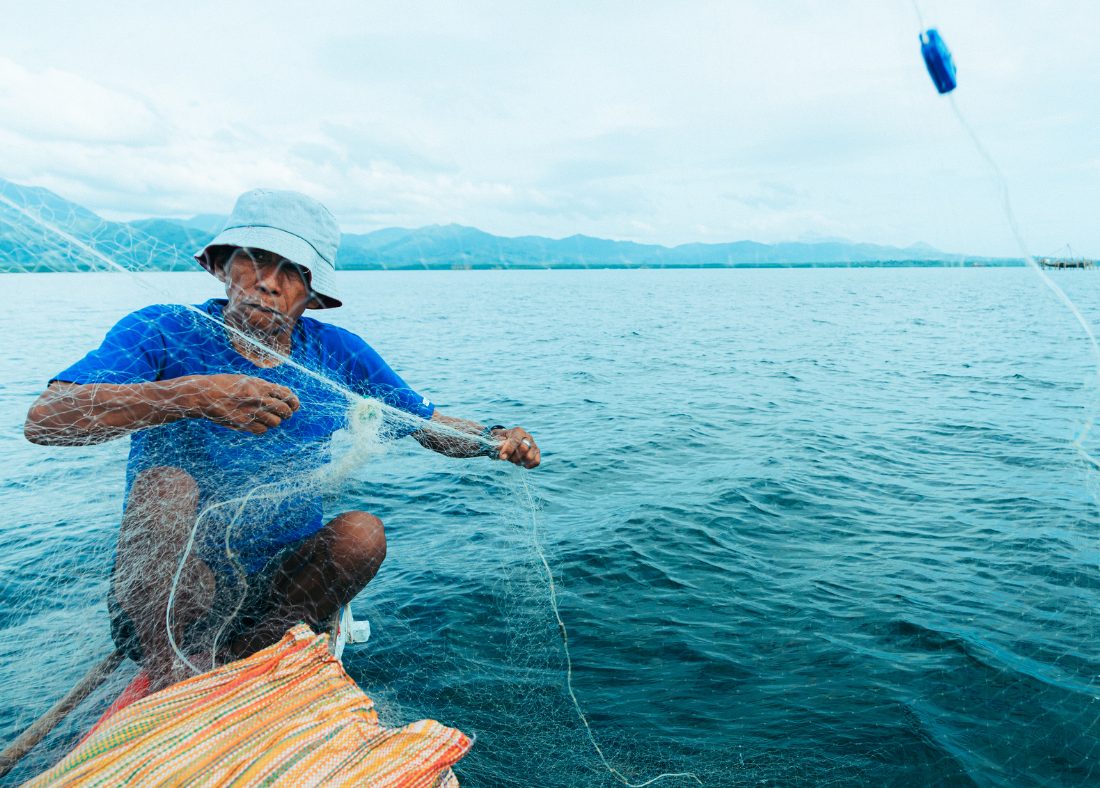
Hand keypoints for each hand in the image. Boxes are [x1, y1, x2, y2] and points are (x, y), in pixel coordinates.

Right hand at [184, 374, 299, 434]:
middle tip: (284, 414)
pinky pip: (262, 430)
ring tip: (267, 418)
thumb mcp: (247, 380)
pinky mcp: (243, 424)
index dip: (293, 401)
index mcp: (260, 385)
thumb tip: (284, 394)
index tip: (294, 406)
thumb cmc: (225, 385)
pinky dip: (262, 428)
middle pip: (284, 410)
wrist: (203, 395)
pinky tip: (256, 423)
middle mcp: (258, 398)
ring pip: (275, 422)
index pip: (287, 394)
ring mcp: (251, 412)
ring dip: (274, 421)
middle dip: (287, 413)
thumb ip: (264, 387)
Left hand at [491, 427, 539, 467]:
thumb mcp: (498, 439)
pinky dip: (528, 465)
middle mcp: (528, 437)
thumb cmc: (503, 440)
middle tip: (508, 458)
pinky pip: (536, 461)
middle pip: (524, 449)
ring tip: (514, 460)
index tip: (502, 457)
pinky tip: (522, 463)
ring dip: (519, 461)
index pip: (515, 440)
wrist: (509, 440)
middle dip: (514, 457)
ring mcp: (533, 444)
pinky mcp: (537, 452)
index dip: (509, 450)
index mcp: (518, 431)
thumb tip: (502, 450)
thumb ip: (498, 443)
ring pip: (529, 457)